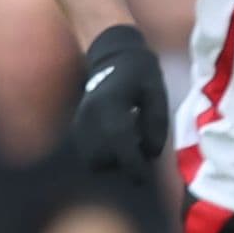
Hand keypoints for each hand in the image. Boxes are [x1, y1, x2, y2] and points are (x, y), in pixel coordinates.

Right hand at [69, 23, 169, 180]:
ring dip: (112, 160)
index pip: (119, 143)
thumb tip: (152, 153)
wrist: (111, 54)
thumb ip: (156, 121)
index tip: (143, 178)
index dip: (132, 165)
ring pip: (93, 159)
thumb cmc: (140, 72)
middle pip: (103, 158)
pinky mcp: (77, 126)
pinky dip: (104, 154)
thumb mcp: (156, 91)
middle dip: (122, 163)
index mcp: (111, 105)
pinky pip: (88, 153)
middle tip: (139, 147)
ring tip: (128, 139)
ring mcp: (80, 121)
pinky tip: (116, 137)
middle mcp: (90, 116)